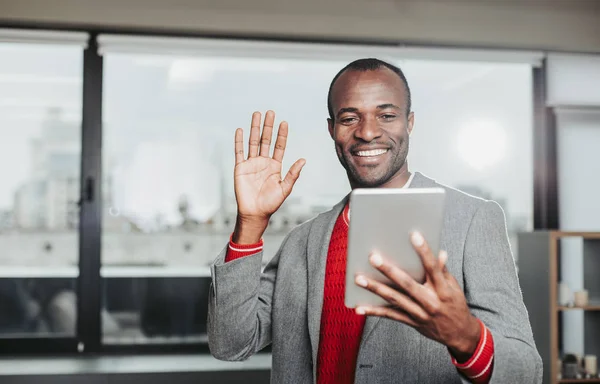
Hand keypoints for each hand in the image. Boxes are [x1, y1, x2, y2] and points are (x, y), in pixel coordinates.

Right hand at [232, 111, 305, 242]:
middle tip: (270, 112)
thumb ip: (293, 174)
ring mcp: (251, 163)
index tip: (284, 123)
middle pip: (266, 140)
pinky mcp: (240, 168)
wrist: (255, 213)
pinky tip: (240, 130)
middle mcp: (263, 162)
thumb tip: (303, 160)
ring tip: (256, 114)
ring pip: (253, 142)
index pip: (279, 146)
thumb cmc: (271, 203)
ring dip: (255, 128)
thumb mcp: (285, 188)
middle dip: (268, 126)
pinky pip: (239, 152)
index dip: (282, 135)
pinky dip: (239, 141)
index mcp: (275, 166)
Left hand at [354, 232, 480, 361]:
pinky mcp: (412, 322)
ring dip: (375, 288)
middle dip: (389, 270)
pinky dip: (374, 312)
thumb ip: (443, 270)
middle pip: (407, 284)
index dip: (424, 251)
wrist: (459, 334)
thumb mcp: (454, 287)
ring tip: (359, 279)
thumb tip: (440, 252)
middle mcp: (430, 302)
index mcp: (443, 289)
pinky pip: (391, 316)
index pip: (433, 268)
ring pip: (395, 299)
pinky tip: (359, 308)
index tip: (414, 235)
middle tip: (373, 257)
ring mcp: (420, 313)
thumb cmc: (455, 305)